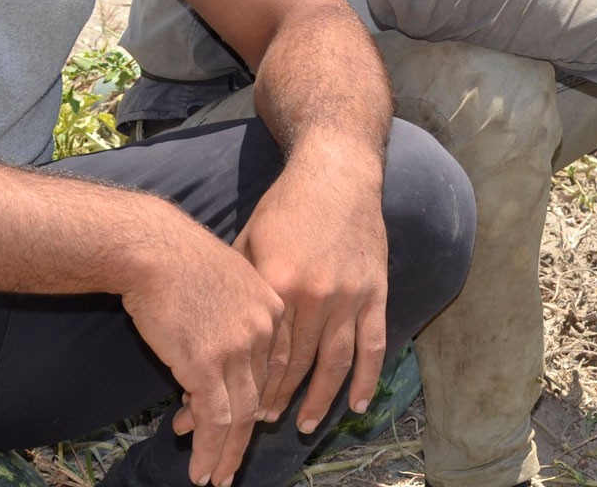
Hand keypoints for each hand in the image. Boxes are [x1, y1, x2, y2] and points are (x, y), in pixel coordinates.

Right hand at [119, 219, 284, 486]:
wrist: (151, 248)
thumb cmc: (178, 259)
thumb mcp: (225, 282)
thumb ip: (232, 318)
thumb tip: (215, 356)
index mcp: (272, 308)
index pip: (272, 369)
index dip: (257, 402)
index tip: (248, 426)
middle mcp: (264, 330)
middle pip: (260, 396)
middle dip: (244, 436)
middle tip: (230, 465)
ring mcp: (237, 349)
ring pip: (240, 416)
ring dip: (226, 453)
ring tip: (213, 478)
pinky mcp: (206, 364)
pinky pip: (213, 419)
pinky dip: (207, 448)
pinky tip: (198, 467)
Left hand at [234, 141, 388, 435]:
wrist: (336, 172)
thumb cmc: (285, 206)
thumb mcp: (250, 241)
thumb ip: (242, 288)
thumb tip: (221, 333)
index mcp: (280, 283)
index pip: (265, 350)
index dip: (251, 383)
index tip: (237, 406)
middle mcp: (317, 295)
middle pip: (296, 363)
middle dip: (276, 397)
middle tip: (261, 422)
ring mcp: (350, 295)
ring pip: (334, 362)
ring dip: (317, 399)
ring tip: (301, 424)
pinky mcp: (375, 290)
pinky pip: (372, 343)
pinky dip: (366, 377)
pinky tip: (356, 404)